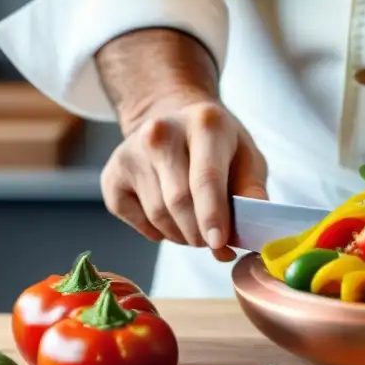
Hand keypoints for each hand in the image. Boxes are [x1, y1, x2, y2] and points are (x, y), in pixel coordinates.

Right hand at [101, 97, 267, 261]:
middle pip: (179, 201)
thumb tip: (250, 232)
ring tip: (195, 227)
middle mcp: (161, 132)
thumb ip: (252, 193)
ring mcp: (130, 152)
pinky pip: (137, 221)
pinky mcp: (112, 174)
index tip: (219, 243)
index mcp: (204, 123)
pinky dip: (158, 232)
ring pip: (158, 215)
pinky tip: (170, 217)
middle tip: (213, 241)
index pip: (205, 177)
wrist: (174, 120)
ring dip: (182, 235)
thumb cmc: (218, 145)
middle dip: (200, 233)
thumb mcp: (247, 157)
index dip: (212, 215)